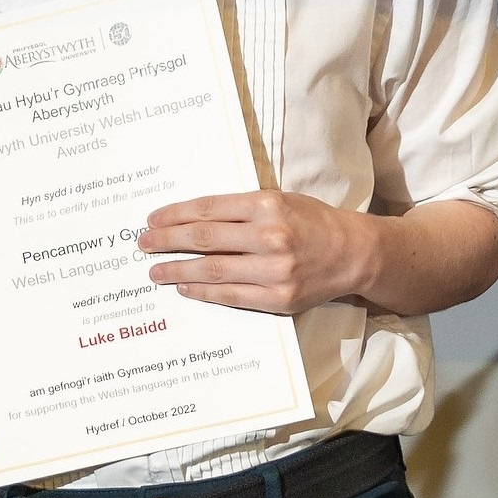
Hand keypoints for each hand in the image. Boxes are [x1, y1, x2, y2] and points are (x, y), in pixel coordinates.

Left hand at [137, 190, 377, 314]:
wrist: (353, 253)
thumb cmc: (313, 222)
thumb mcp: (280, 200)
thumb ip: (241, 209)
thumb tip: (193, 219)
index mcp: (267, 204)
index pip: (209, 209)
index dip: (175, 215)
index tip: (153, 219)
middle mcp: (269, 236)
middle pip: (204, 239)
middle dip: (167, 241)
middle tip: (144, 244)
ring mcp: (274, 270)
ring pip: (213, 270)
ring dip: (178, 270)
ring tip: (156, 271)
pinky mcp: (279, 297)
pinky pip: (230, 295)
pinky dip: (203, 291)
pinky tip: (185, 287)